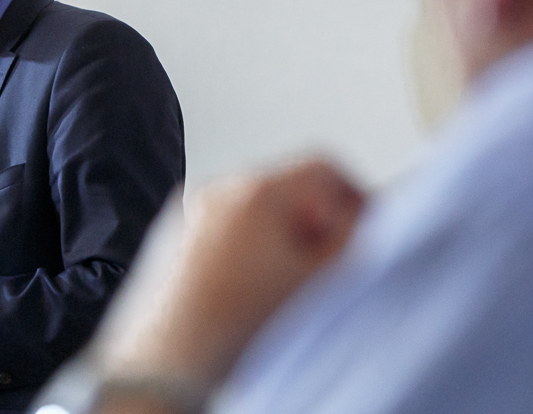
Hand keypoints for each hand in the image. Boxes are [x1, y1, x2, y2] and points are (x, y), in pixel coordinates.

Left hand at [95, 159, 364, 389]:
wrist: (164, 366)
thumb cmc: (232, 330)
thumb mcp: (319, 282)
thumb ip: (354, 239)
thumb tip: (369, 217)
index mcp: (255, 190)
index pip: (324, 166)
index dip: (355, 194)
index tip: (366, 224)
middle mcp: (217, 190)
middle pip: (288, 186)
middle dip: (315, 219)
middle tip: (328, 262)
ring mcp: (189, 212)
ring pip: (255, 209)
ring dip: (280, 235)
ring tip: (284, 286)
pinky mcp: (169, 238)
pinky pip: (223, 227)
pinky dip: (245, 248)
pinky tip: (249, 292)